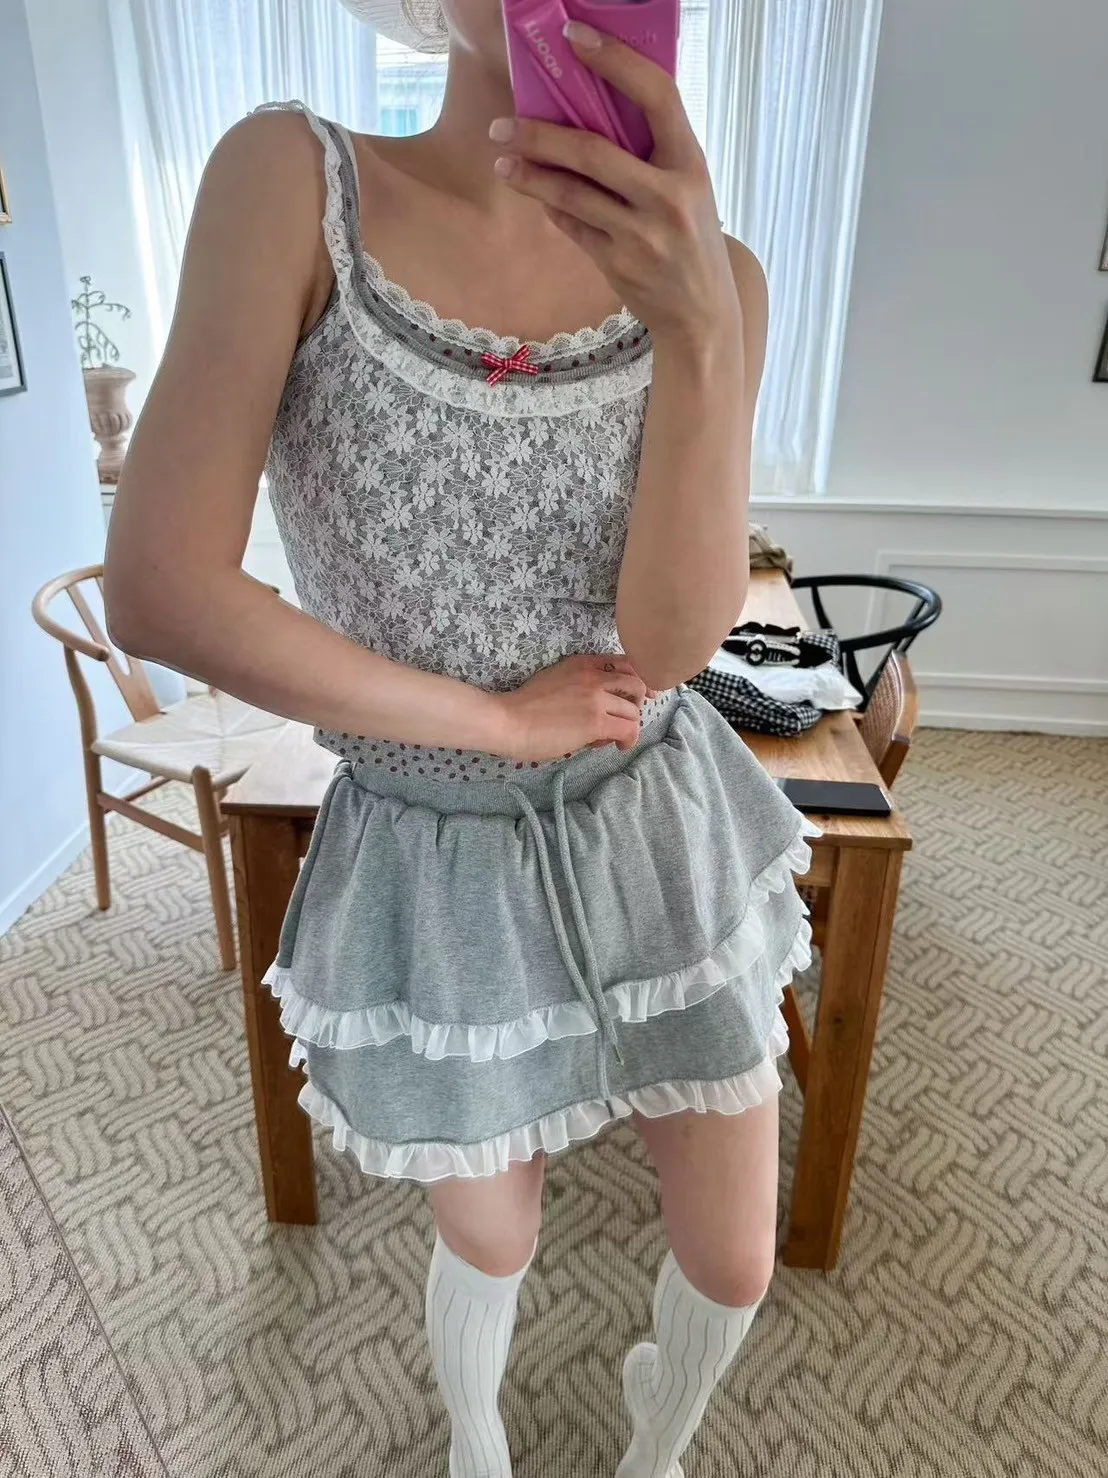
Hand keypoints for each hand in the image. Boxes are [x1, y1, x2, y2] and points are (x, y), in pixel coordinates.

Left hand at [488, 21, 738, 346]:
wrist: (703, 311)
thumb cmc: (690, 237)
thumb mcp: (688, 187)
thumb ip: (650, 152)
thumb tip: (588, 109)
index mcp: (691, 163)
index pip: (656, 95)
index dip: (615, 61)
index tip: (575, 38)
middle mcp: (669, 197)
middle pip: (593, 151)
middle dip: (540, 135)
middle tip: (503, 124)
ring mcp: (642, 235)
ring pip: (572, 194)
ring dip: (530, 175)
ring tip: (504, 160)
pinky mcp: (618, 265)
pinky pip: (572, 226)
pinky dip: (551, 207)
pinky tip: (536, 193)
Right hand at [493, 653, 661, 761]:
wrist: (507, 721)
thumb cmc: (523, 708)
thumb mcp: (555, 681)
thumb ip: (581, 688)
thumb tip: (602, 711)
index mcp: (582, 663)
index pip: (624, 664)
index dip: (639, 680)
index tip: (646, 694)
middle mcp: (593, 675)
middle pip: (636, 684)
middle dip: (637, 704)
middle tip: (626, 720)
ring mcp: (596, 697)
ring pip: (633, 710)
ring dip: (629, 726)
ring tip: (613, 738)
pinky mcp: (596, 721)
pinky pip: (628, 729)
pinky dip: (628, 740)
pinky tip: (618, 746)